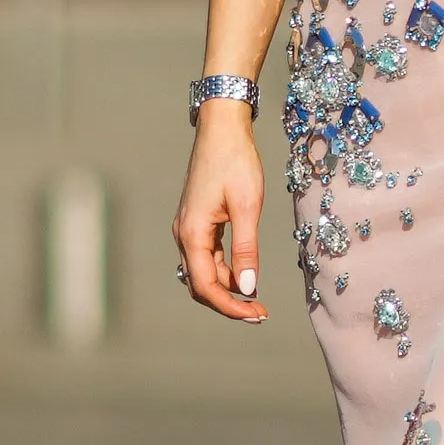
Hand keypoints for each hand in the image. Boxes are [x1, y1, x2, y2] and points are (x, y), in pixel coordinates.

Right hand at [173, 111, 267, 322]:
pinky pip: (206, 256)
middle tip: (260, 313)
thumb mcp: (248, 207)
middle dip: (228, 303)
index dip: (230, 307)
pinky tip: (246, 273)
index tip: (257, 315)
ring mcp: (188, 228)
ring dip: (228, 288)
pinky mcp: (197, 221)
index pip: (205, 286)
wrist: (222, 129)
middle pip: (200, 284)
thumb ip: (247, 249)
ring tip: (257, 298)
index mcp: (192, 233)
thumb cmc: (236, 162)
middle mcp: (184, 234)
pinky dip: (225, 270)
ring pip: (203, 272)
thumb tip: (249, 288)